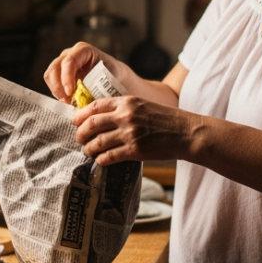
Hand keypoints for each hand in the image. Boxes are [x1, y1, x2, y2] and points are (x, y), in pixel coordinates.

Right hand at [44, 41, 116, 102]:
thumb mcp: (109, 79)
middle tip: (68, 102)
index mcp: (83, 50)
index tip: (70, 93)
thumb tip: (83, 101)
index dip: (66, 78)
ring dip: (57, 91)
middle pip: (55, 68)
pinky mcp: (60, 74)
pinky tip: (69, 101)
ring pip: (50, 76)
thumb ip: (96, 86)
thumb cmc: (114, 76)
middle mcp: (70, 54)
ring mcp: (63, 63)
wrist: (115, 77)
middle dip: (58, 87)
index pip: (69, 62)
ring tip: (69, 103)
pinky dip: (58, 94)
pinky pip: (52, 84)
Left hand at [72, 96, 195, 165]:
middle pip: (92, 124)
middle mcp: (125, 116)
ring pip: (98, 142)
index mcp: (127, 102)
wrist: (186, 132)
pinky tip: (100, 160)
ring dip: (89, 148)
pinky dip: (101, 159)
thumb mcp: (143, 105)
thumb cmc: (166, 119)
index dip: (81, 114)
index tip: (75, 121)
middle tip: (78, 138)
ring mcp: (129, 134)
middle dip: (81, 133)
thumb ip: (124, 108)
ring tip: (88, 151)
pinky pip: (110, 156)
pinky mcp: (135, 150)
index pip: (96, 106)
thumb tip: (102, 118)